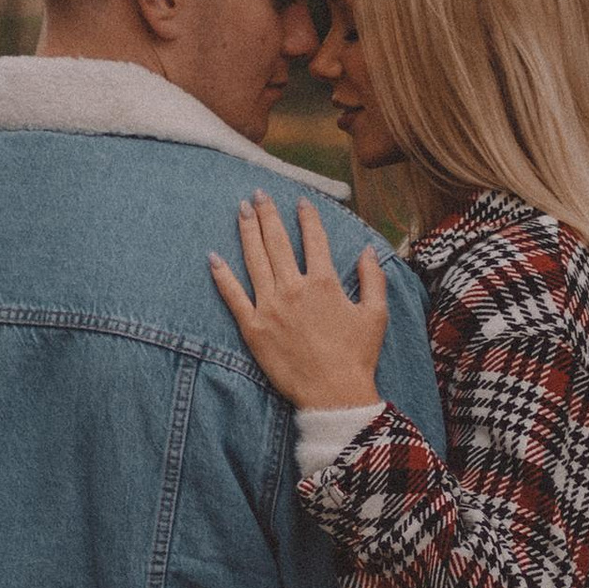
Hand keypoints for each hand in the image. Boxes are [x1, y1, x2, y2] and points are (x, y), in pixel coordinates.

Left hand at [210, 193, 390, 406]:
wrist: (333, 394)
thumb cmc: (357, 356)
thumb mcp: (375, 314)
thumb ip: (373, 278)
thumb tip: (368, 250)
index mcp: (324, 283)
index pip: (313, 240)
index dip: (307, 218)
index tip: (300, 202)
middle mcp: (294, 288)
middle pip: (277, 242)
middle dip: (267, 214)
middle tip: (258, 194)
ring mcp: (270, 307)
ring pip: (254, 260)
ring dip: (247, 232)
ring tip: (241, 210)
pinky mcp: (253, 328)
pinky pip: (233, 296)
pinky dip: (222, 276)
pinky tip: (213, 257)